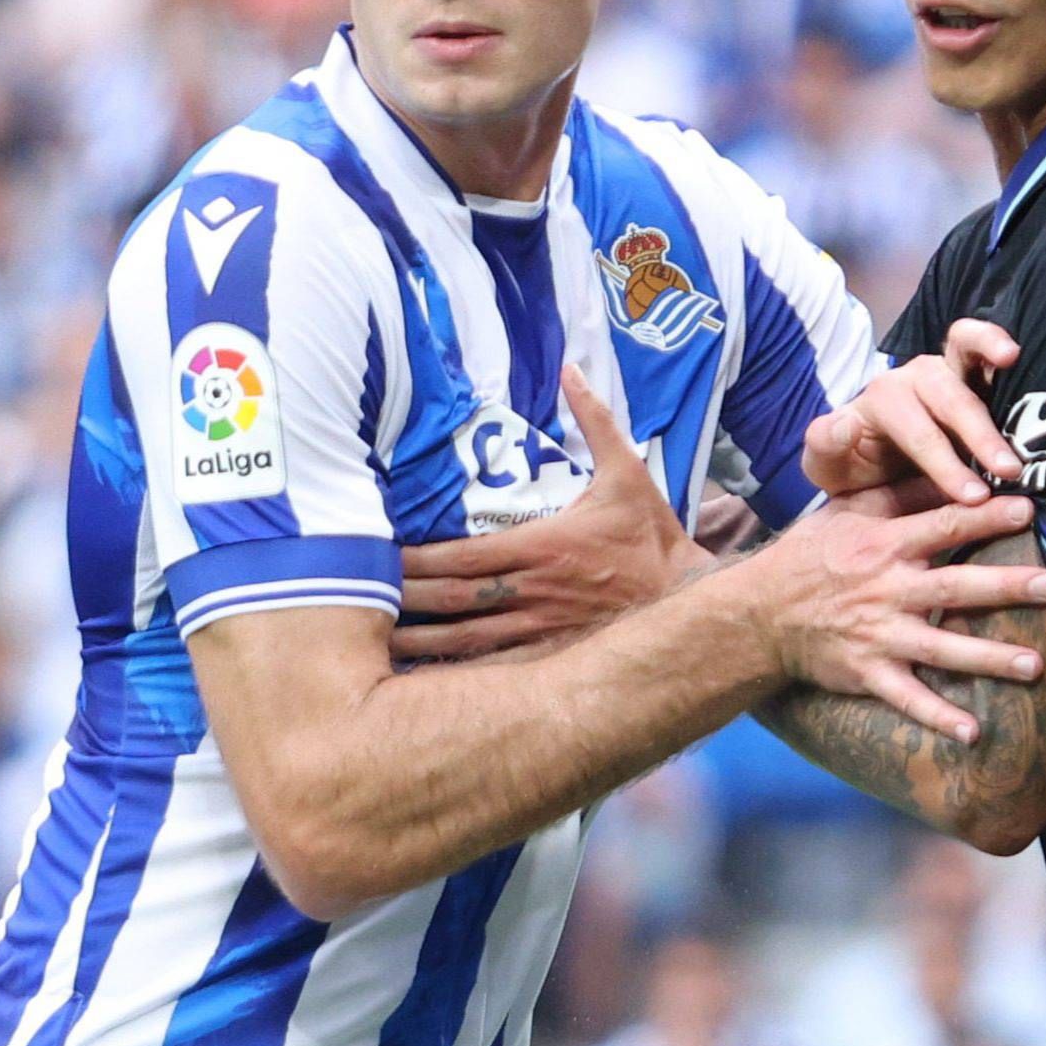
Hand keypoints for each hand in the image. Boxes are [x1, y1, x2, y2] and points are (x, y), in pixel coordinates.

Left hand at [394, 372, 690, 664]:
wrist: (691, 597)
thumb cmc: (653, 537)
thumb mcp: (627, 473)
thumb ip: (594, 421)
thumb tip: (570, 369)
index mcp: (542, 547)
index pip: (463, 557)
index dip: (416, 560)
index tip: (378, 556)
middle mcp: (533, 593)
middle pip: (452, 599)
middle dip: (403, 599)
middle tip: (354, 598)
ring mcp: (540, 630)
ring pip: (464, 639)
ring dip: (418, 641)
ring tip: (374, 642)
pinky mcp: (549, 655)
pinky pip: (492, 666)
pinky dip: (455, 670)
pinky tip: (421, 677)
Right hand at [729, 486, 1045, 738]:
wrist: (762, 611)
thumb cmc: (814, 555)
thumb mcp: (848, 512)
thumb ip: (900, 496)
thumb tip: (951, 472)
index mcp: (886, 545)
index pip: (945, 525)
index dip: (987, 517)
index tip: (1030, 510)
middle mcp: (887, 590)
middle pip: (954, 586)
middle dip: (1004, 587)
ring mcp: (880, 635)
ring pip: (941, 647)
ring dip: (988, 658)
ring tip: (1035, 665)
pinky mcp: (869, 673)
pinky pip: (908, 699)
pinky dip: (938, 717)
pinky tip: (973, 733)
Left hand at [806, 318, 1021, 505]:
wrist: (871, 459)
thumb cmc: (853, 465)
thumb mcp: (827, 467)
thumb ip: (825, 446)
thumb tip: (844, 422)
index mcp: (882, 401)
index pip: (918, 432)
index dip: (946, 464)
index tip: (974, 498)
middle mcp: (914, 377)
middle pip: (950, 397)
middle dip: (980, 434)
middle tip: (1008, 472)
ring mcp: (944, 368)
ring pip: (967, 353)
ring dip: (997, 373)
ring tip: (1021, 389)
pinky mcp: (971, 371)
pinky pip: (983, 346)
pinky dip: (997, 343)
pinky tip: (1019, 355)